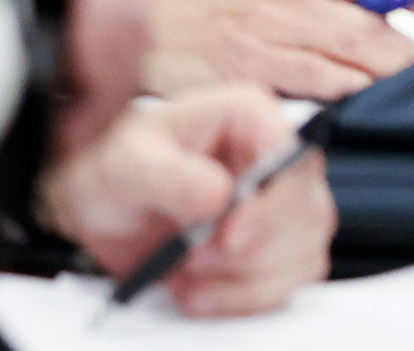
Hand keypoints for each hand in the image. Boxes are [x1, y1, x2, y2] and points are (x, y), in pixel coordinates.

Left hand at [40, 85, 332, 319]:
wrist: (106, 210)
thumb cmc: (119, 169)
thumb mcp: (127, 164)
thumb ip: (167, 176)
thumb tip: (216, 194)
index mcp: (245, 114)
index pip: (292, 153)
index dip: (273, 201)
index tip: (231, 235)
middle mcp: (272, 155)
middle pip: (307, 210)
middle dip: (253, 251)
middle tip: (195, 257)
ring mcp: (281, 204)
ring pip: (304, 252)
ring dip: (245, 280)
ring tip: (188, 274)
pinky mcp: (277, 246)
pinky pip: (288, 283)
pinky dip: (243, 299)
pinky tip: (199, 289)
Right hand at [143, 0, 413, 99]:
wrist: (142, 32)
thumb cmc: (203, 26)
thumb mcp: (262, 2)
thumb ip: (312, 16)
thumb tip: (368, 44)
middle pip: (370, 19)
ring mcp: (269, 27)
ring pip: (347, 43)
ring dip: (393, 68)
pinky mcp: (247, 60)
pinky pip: (307, 71)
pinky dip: (342, 84)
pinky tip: (367, 98)